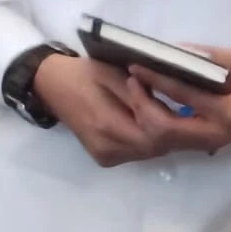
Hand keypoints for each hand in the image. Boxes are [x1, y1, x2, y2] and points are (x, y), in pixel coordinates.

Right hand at [32, 53, 163, 166]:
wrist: (55, 85)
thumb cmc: (86, 74)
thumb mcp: (116, 74)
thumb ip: (141, 91)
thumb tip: (165, 99)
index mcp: (106, 125)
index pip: (152, 132)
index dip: (164, 114)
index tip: (166, 95)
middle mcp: (105, 147)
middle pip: (153, 146)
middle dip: (169, 126)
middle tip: (175, 104)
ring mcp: (105, 156)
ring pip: (149, 151)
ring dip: (162, 133)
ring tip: (165, 110)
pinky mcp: (105, 157)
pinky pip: (138, 152)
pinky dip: (150, 138)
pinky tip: (151, 121)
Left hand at [119, 46, 230, 156]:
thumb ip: (213, 58)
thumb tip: (177, 52)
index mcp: (229, 109)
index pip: (183, 94)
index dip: (156, 79)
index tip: (136, 65)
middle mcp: (216, 131)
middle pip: (164, 129)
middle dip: (142, 105)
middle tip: (132, 81)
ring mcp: (212, 142)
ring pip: (164, 140)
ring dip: (146, 116)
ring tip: (137, 92)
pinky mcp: (208, 143)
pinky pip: (173, 138)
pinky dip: (157, 122)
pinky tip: (151, 105)